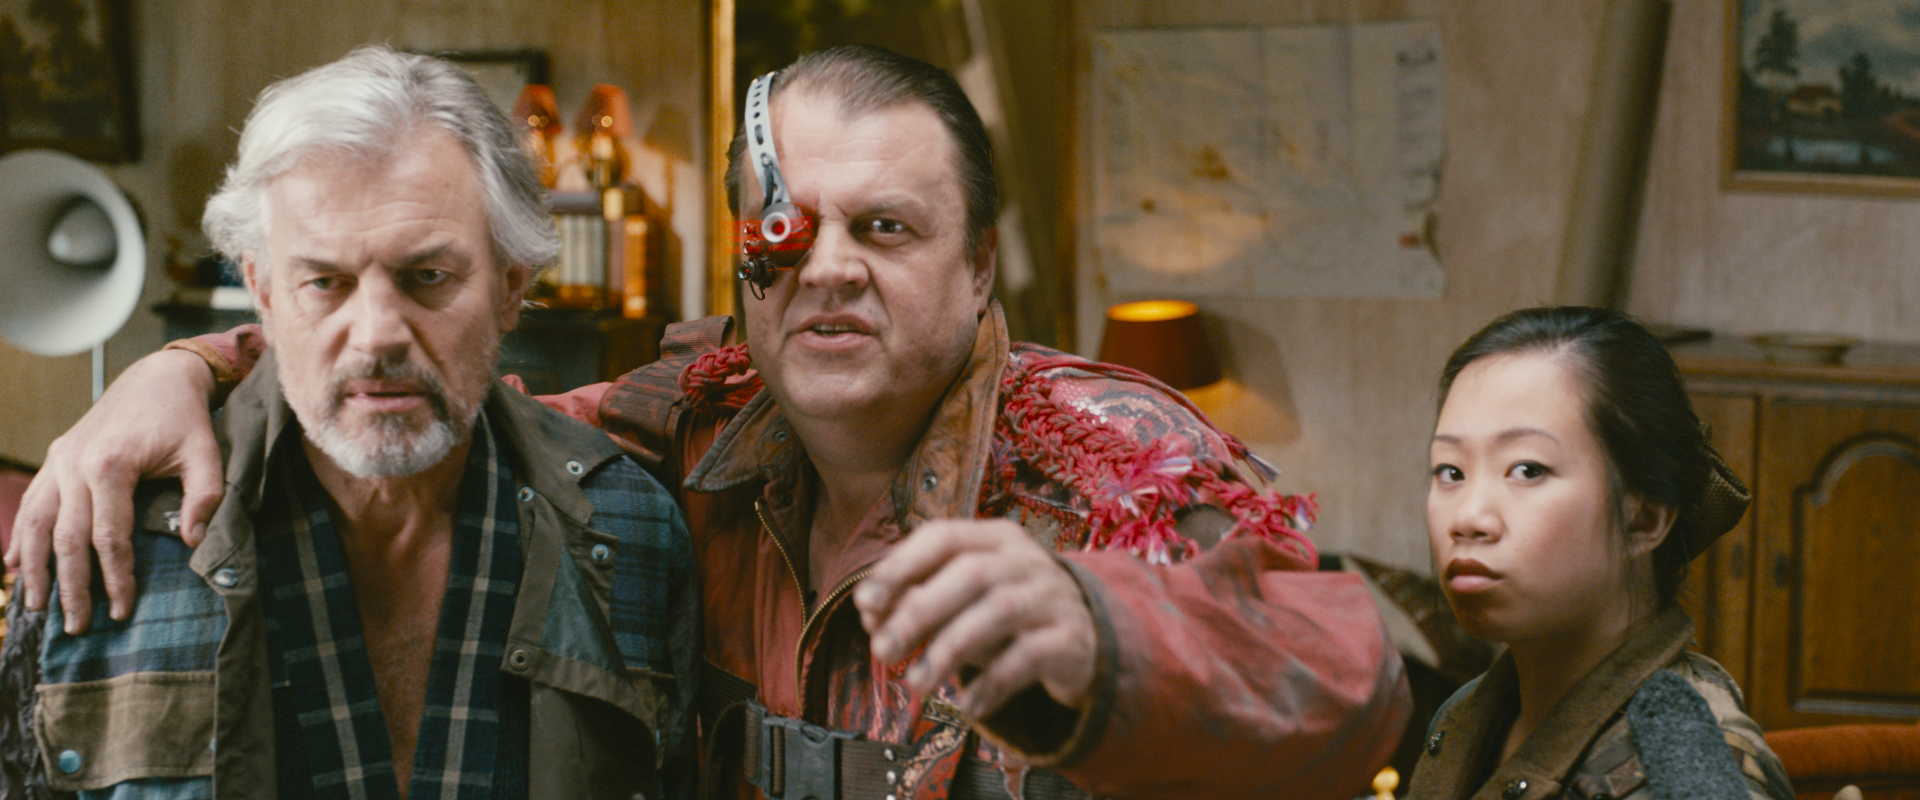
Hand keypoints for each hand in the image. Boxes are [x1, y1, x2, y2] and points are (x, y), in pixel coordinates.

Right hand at [5, 348, 225, 632]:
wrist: (157, 377)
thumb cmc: (185, 418)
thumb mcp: (207, 453)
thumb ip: (206, 496)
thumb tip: (193, 543)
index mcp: (111, 464)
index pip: (108, 537)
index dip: (115, 578)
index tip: (121, 611)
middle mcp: (75, 464)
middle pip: (66, 538)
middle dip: (71, 586)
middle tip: (77, 626)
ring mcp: (59, 460)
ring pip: (37, 523)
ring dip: (36, 567)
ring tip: (37, 606)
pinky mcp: (54, 457)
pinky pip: (31, 503)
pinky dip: (20, 536)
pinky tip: (14, 566)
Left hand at [854, 519, 1095, 719]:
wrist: (1083, 635)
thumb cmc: (1007, 612)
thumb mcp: (964, 598)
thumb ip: (920, 598)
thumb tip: (871, 614)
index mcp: (994, 538)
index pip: (942, 538)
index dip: (900, 567)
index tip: (864, 604)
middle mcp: (1026, 560)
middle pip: (970, 573)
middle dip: (919, 612)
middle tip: (882, 650)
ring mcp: (1052, 596)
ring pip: (999, 612)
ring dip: (949, 649)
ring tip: (915, 684)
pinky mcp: (1071, 638)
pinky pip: (1029, 657)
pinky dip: (992, 683)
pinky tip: (966, 706)